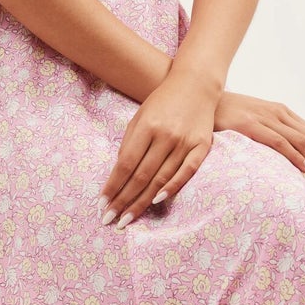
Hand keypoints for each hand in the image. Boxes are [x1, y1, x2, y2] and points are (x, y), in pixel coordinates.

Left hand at [98, 69, 218, 226]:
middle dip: (124, 201)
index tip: (102, 205)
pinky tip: (157, 202)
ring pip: (161, 179)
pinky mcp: (202, 145)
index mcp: (146, 126)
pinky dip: (172, 188)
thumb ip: (130, 143)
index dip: (113, 186)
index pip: (125, 164)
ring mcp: (185, 141)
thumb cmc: (162, 101)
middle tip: (111, 220)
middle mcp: (166, 135)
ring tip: (128, 218)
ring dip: (143, 201)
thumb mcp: (140, 116)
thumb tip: (118, 175)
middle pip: (141, 176)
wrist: (196, 84)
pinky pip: (186, 172)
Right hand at [212, 90, 304, 177]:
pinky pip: (280, 143)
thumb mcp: (253, 117)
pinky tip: (295, 171)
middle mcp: (276, 111)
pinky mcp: (249, 124)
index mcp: (279, 110)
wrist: (203, 101)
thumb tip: (279, 152)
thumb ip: (267, 129)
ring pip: (300, 140)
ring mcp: (264, 117)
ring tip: (303, 179)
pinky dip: (293, 158)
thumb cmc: (226, 115)